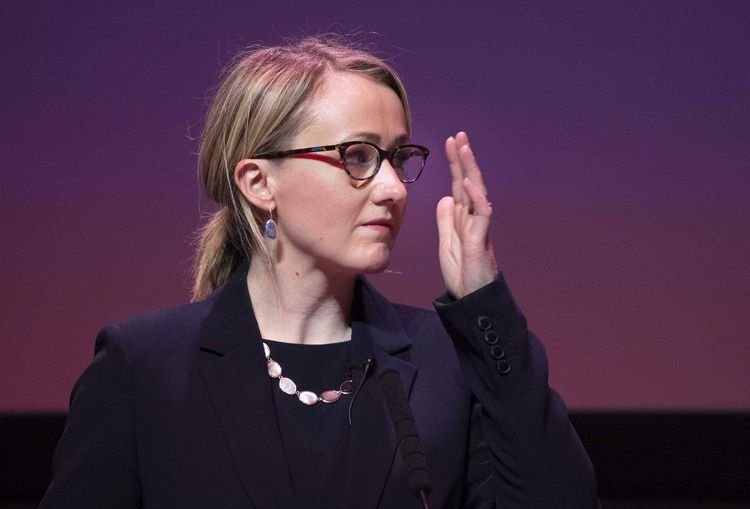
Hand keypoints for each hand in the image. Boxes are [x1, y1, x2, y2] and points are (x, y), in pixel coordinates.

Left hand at [437, 132, 497, 298]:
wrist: (471, 297)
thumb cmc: (462, 272)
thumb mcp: (447, 242)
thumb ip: (446, 221)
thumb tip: (445, 198)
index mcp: (463, 217)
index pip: (459, 184)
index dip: (455, 164)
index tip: (450, 142)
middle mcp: (473, 218)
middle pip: (469, 182)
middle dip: (464, 158)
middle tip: (459, 135)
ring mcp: (479, 227)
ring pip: (477, 192)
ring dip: (471, 169)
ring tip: (465, 148)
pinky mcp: (481, 239)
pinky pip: (481, 214)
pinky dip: (475, 197)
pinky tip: (469, 182)